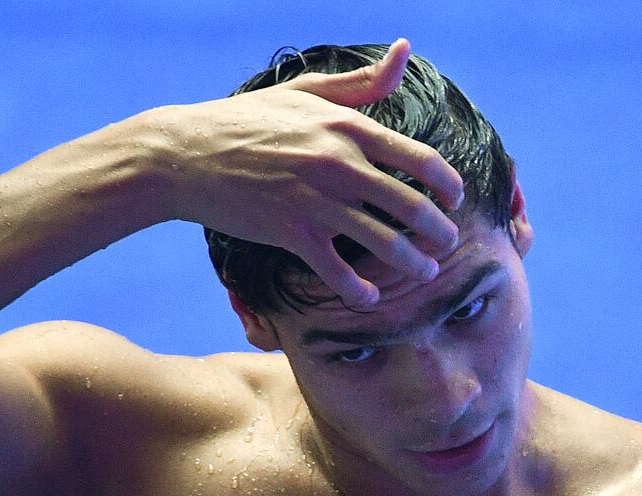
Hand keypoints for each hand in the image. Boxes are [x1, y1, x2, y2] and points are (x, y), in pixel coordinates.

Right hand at [155, 38, 464, 306]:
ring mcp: (315, 201)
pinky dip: (357, 290)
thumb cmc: (246, 120)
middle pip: (411, 205)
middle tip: (448, 244)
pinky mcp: (290, 232)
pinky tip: (368, 298)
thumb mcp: (305, 93)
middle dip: (439, 230)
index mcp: (348, 127)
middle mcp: (339, 164)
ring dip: (412, 263)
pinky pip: (336, 270)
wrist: (186, 155)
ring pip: (383, 242)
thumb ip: (361, 82)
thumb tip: (405, 52)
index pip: (420, 159)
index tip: (454, 199)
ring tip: (425, 272)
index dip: (448, 184)